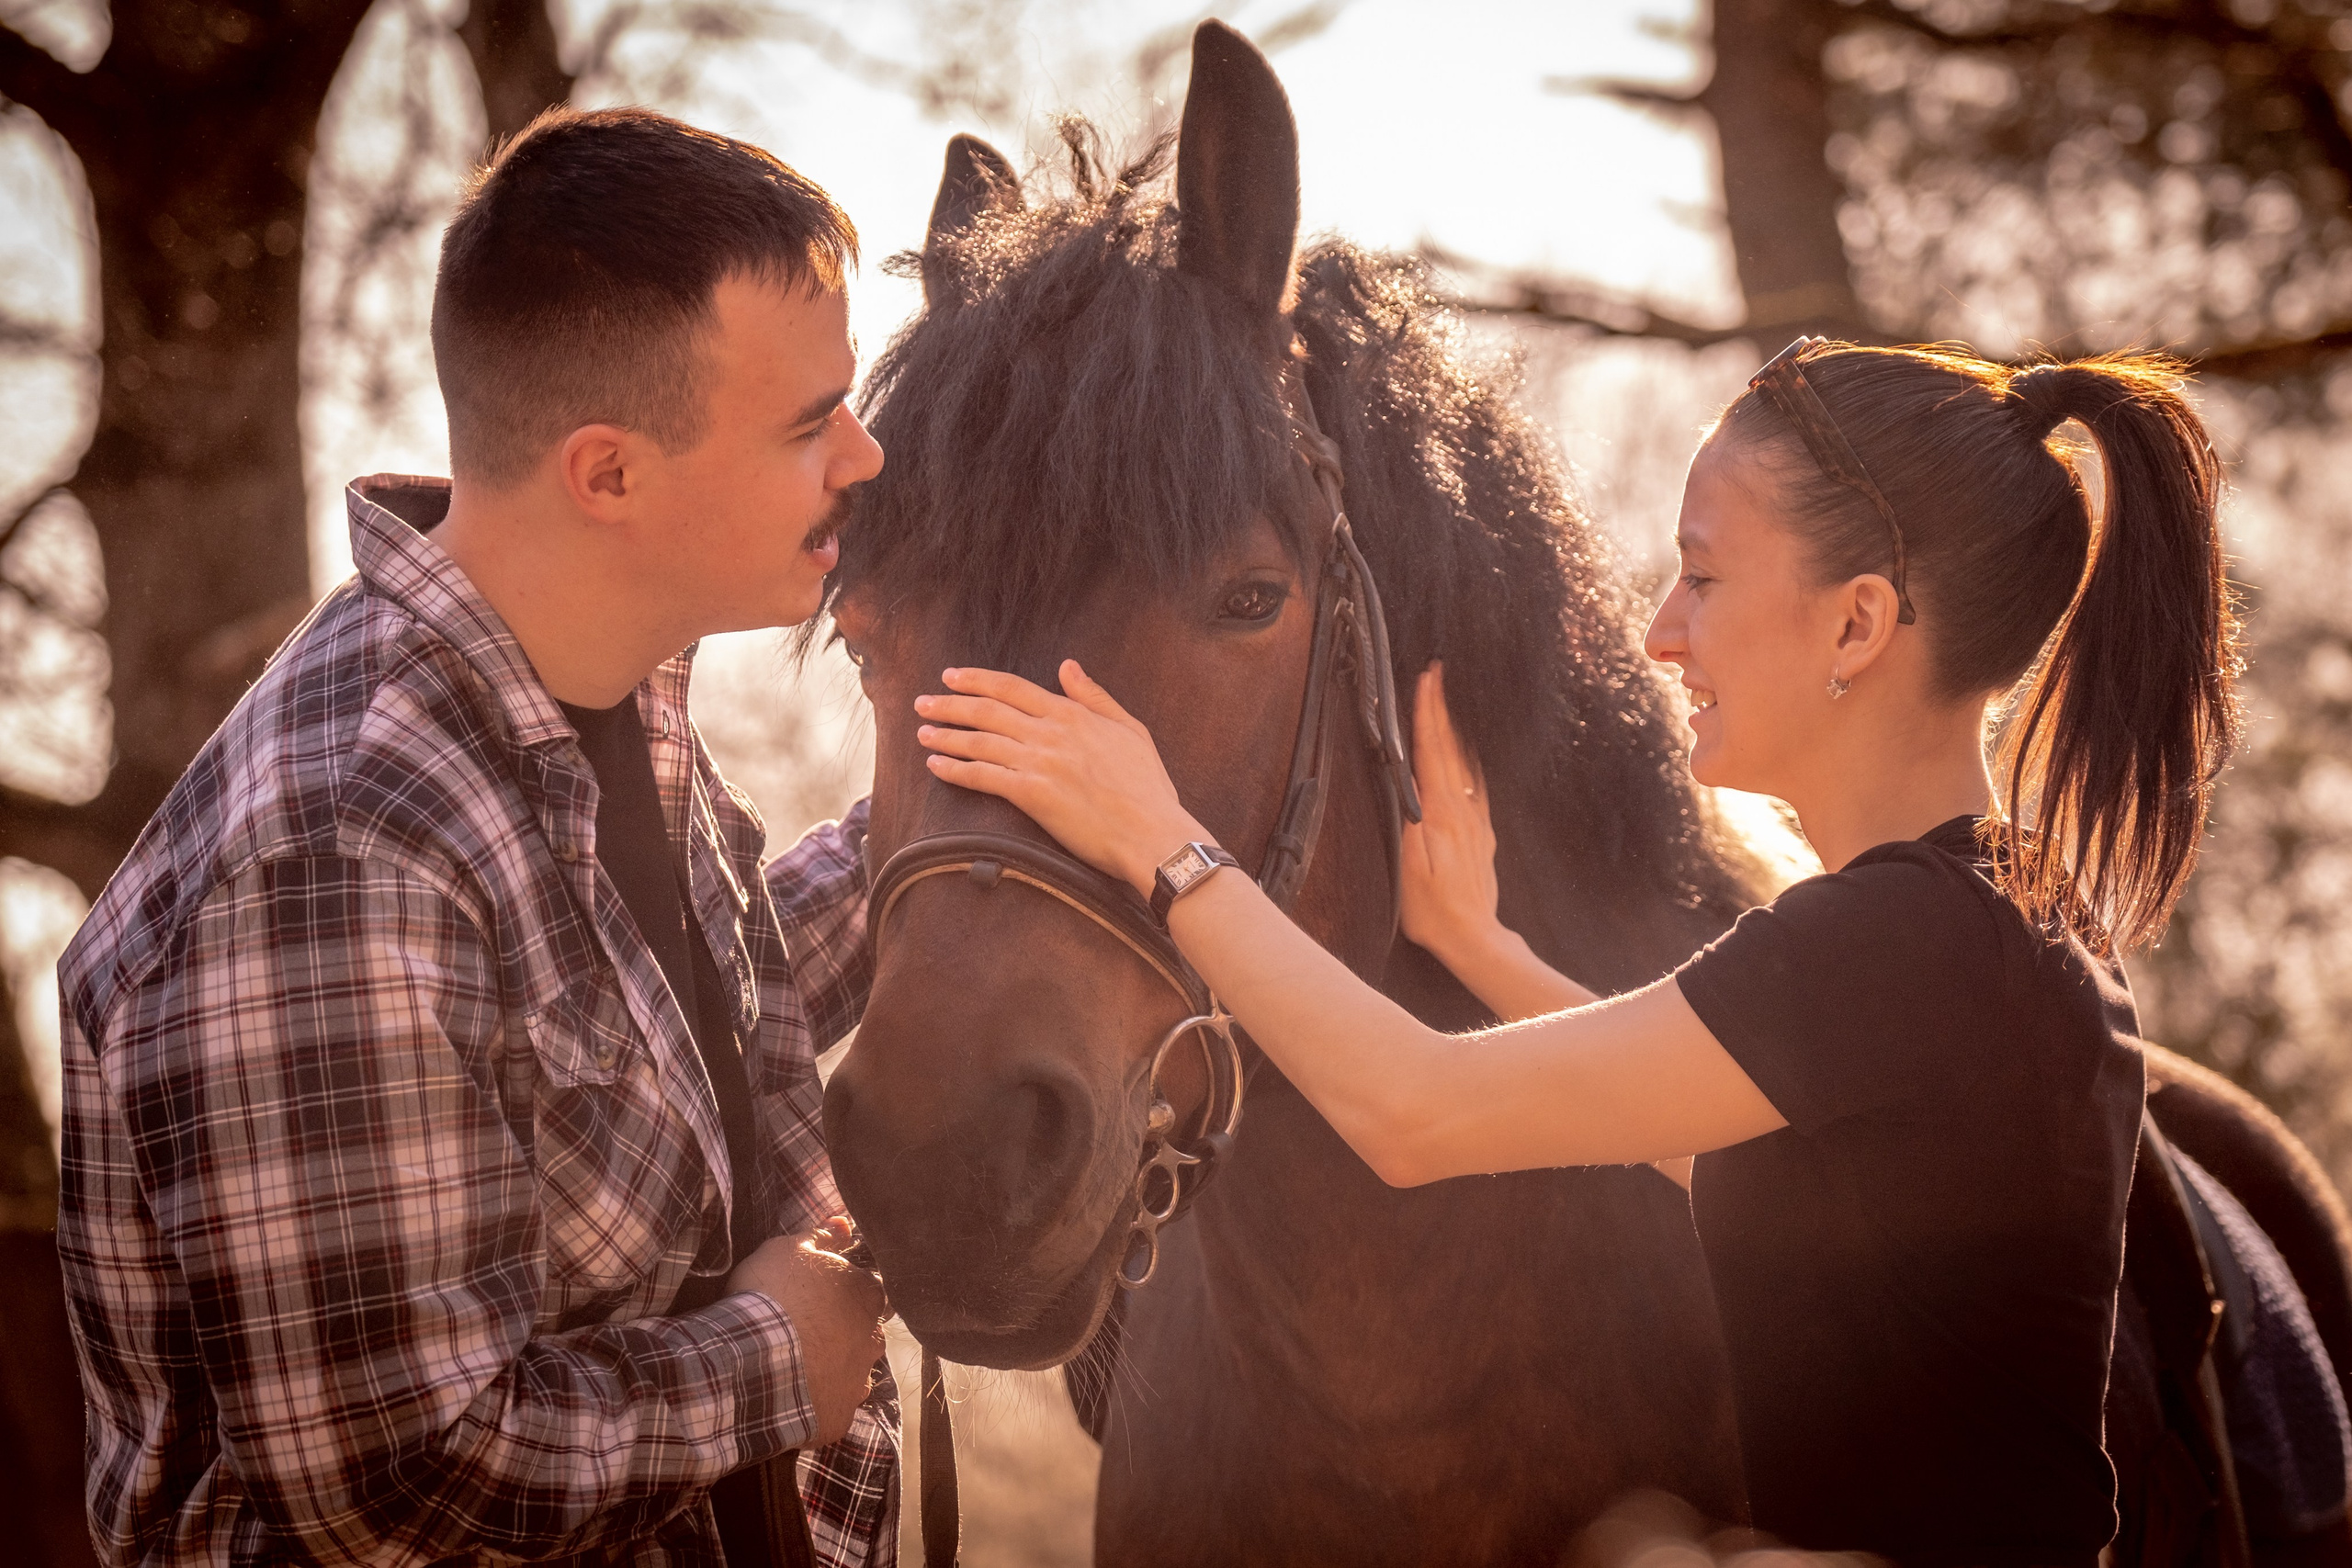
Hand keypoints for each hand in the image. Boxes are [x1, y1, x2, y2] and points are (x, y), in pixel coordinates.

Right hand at [726, 1219, 887, 1445]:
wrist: (753, 1357)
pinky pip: (834, 1409)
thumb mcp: (788, 1249)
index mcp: (866, 1295)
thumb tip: (844, 1223)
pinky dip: (819, 1404)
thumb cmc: (772, 1293)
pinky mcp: (839, 1417)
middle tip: (808, 1335)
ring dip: (836, 1370)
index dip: (844, 1295)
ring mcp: (857, 1381)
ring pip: (855, 1373)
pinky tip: (795, 1398)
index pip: (869, 1292)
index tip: (820, 1300)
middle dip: (846, 1334)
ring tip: (800, 1368)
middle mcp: (872, 1338)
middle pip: (866, 1334)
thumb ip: (820, 1236)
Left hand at [915, 660, 1204, 896]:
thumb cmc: (1148, 787)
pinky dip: (955, 769)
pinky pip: (983, 776)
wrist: (1151, 832)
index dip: (977, 680)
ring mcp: (1039, 763)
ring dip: (946, 735)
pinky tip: (935, 765)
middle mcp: (1050, 733)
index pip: (1013, 688)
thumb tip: (1068, 666)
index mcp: (1072, 714)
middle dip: (950, 703)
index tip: (952, 677)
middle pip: (987, 710)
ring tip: (922, 731)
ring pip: (980, 741)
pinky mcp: (1032, 795)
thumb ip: (1095, 696)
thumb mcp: (1130, 729)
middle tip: (924, 701)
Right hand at [1399, 663, 1503, 967]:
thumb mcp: (1409, 869)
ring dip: (1455, 727)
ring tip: (1448, 700)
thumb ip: (1410, 823)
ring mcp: (1476, 821)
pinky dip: (1468, 758)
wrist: (1474, 938)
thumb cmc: (1433, 910)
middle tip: (1437, 672)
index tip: (1426, 679)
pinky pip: (1474, 784)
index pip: (1431, 751)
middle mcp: (1463, 810)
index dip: (1427, 713)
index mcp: (1442, 813)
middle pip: (1450, 748)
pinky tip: (1467, 753)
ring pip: (1464, 762)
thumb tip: (1408, 783)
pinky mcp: (1482, 834)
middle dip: (1442, 707)